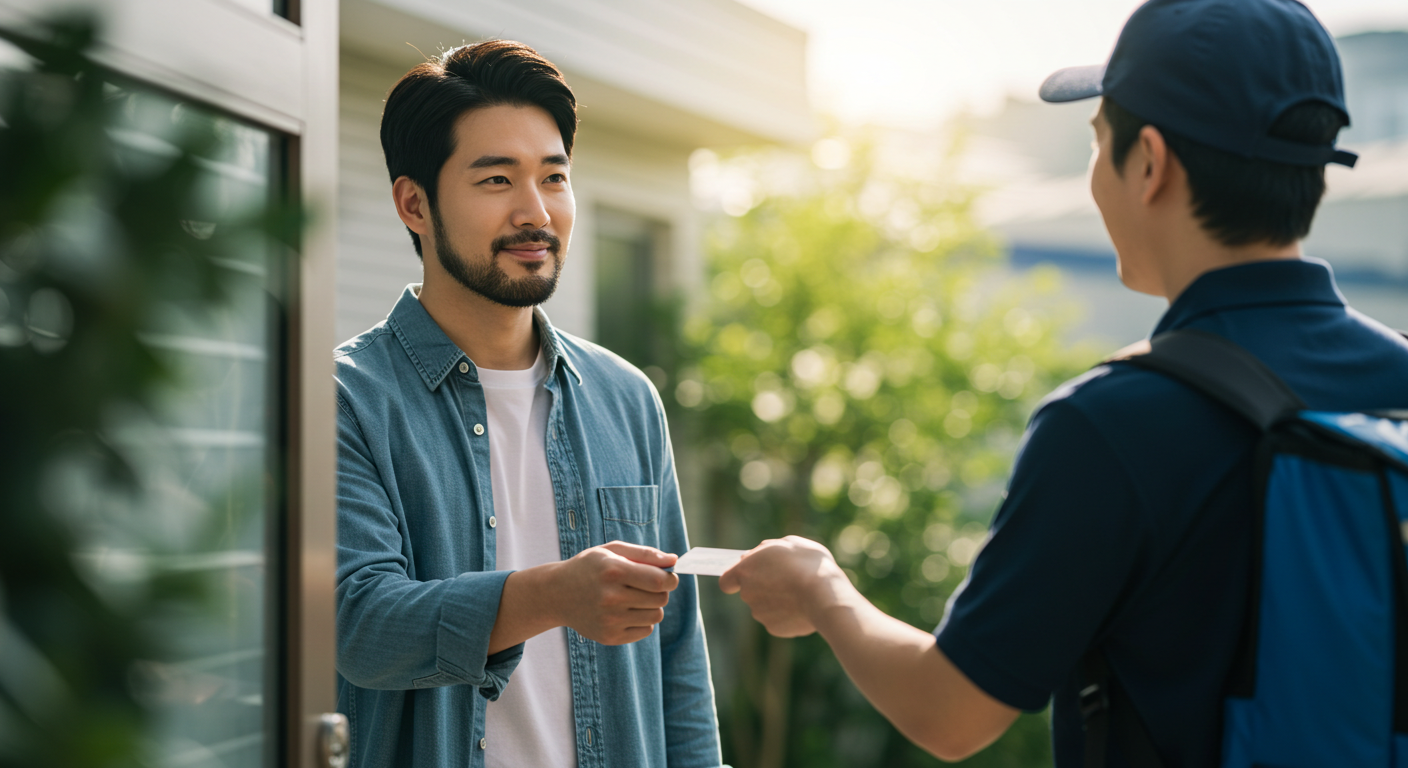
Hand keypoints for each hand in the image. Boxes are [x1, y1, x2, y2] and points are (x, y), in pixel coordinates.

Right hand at [549, 541, 678, 644]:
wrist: (556, 594)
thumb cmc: (590, 568)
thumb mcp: (612, 551)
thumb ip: (645, 554)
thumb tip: (674, 561)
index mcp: (613, 571)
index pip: (658, 580)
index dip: (670, 578)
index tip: (668, 576)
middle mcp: (611, 598)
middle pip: (660, 598)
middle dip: (661, 590)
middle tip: (646, 585)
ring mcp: (610, 621)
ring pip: (656, 616)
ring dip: (652, 606)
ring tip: (634, 598)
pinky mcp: (609, 637)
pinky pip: (646, 630)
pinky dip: (642, 621)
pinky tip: (626, 611)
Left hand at [719, 535, 851, 637]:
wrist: (825, 595)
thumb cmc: (808, 564)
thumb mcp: (788, 544)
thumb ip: (767, 550)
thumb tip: (755, 556)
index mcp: (746, 571)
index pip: (726, 581)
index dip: (735, 579)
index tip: (748, 576)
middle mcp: (747, 594)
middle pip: (750, 591)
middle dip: (764, 586)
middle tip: (787, 578)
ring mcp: (760, 614)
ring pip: (765, 606)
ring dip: (777, 600)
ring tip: (801, 591)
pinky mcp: (774, 629)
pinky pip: (778, 619)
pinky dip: (788, 614)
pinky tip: (804, 606)